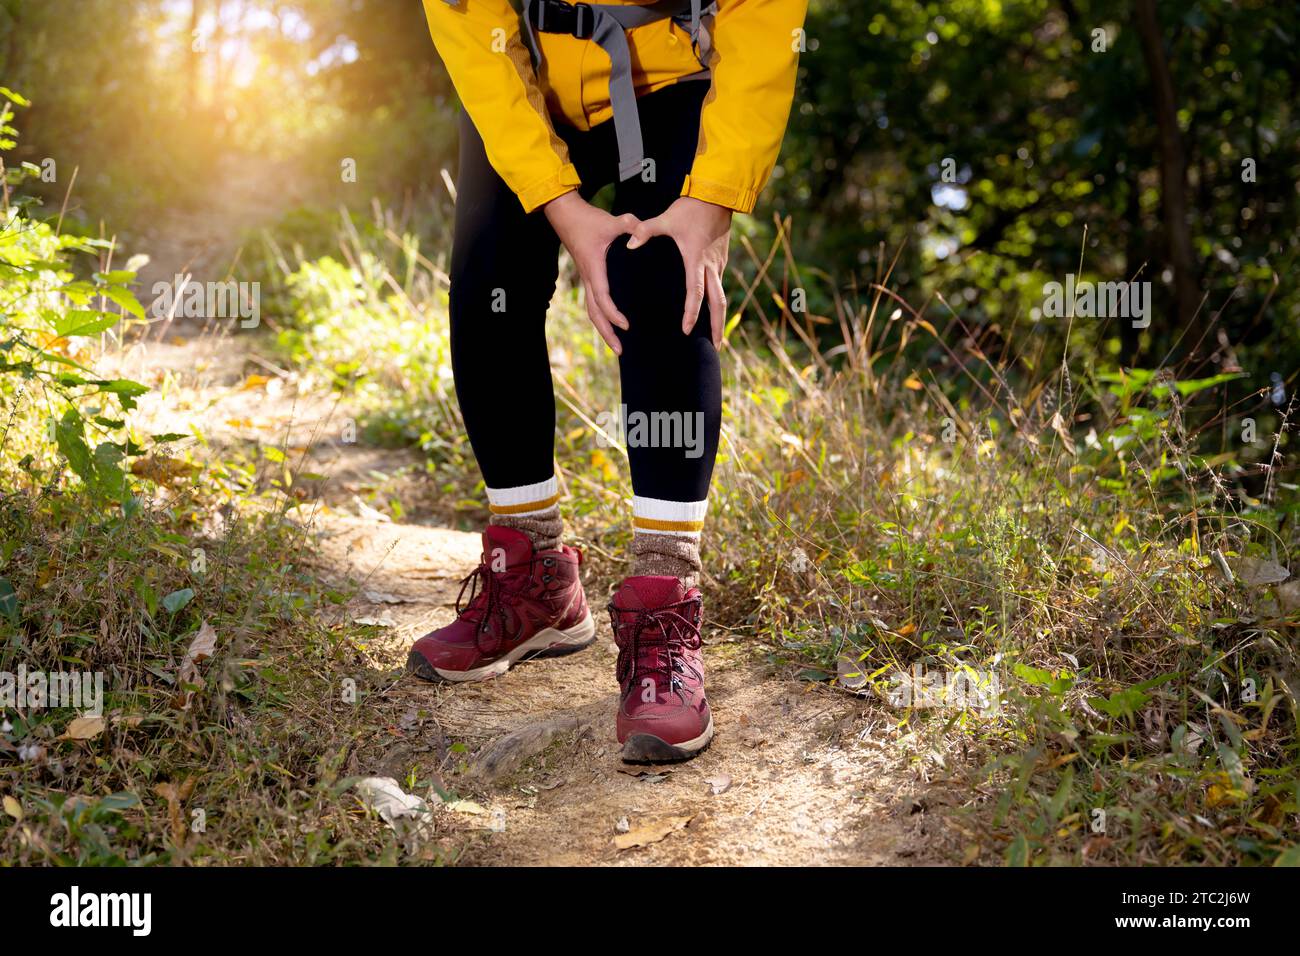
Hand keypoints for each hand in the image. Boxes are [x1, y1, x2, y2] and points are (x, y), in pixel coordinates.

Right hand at [543, 191, 638, 355]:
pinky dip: (601, 316)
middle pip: (594, 313)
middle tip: (620, 351)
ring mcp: (586, 278)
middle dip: (606, 333)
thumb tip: (643, 230)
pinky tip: (611, 323)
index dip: (613, 314)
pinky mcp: (588, 275)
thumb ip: (630, 225)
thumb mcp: (611, 220)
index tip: (626, 325)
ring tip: (616, 346)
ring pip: (592, 310)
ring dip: (603, 329)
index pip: (602, 298)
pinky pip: (593, 301)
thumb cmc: (587, 219)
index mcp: (594, 269)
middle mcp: (588, 278)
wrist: (565, 214)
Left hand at [625, 196, 731, 347]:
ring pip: (721, 297)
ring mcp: (719, 265)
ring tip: (715, 339)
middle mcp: (711, 266)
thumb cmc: (690, 208)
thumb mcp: (665, 219)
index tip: (685, 330)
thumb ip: (644, 231)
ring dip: (719, 319)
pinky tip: (713, 315)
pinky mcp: (721, 261)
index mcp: (696, 260)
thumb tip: (628, 244)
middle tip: (715, 348)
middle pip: (718, 303)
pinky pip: (720, 288)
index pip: (695, 292)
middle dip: (716, 327)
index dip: (691, 313)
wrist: (717, 195)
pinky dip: (717, 305)